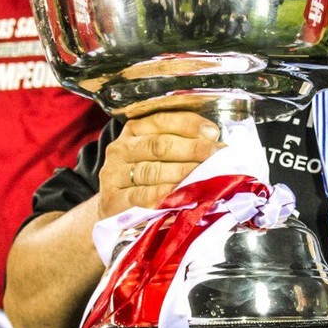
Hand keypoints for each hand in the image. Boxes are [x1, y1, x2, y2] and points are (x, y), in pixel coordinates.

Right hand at [97, 111, 222, 219]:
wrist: (112, 206)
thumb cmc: (146, 174)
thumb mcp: (157, 153)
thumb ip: (180, 142)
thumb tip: (213, 140)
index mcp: (134, 129)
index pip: (161, 120)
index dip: (189, 124)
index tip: (213, 132)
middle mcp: (121, 148)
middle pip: (158, 145)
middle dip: (192, 149)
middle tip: (216, 154)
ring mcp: (113, 174)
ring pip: (151, 171)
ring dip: (182, 173)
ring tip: (205, 176)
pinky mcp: (112, 200)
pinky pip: (141, 196)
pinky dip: (163, 196)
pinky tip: (181, 195)